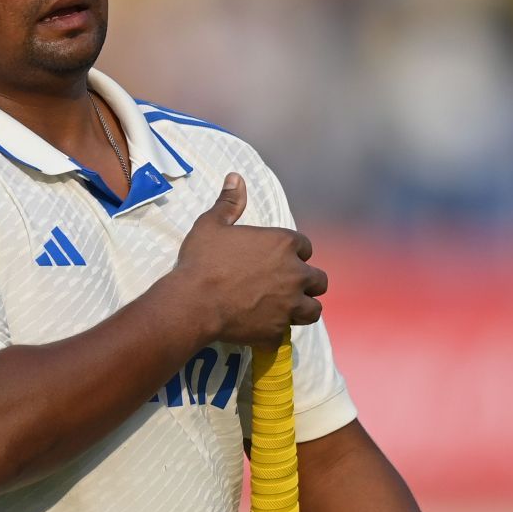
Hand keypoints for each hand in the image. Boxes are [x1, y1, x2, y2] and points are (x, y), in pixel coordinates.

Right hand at [166, 174, 325, 345]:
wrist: (194, 302)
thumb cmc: (203, 260)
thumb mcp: (212, 225)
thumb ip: (229, 202)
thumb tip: (235, 178)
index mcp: (284, 244)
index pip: (306, 247)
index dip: (294, 253)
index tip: (280, 259)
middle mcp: (294, 274)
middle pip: (319, 280)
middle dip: (307, 282)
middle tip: (287, 286)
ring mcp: (289, 305)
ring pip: (313, 309)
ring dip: (303, 308)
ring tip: (288, 309)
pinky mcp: (278, 331)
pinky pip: (286, 333)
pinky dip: (277, 331)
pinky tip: (264, 328)